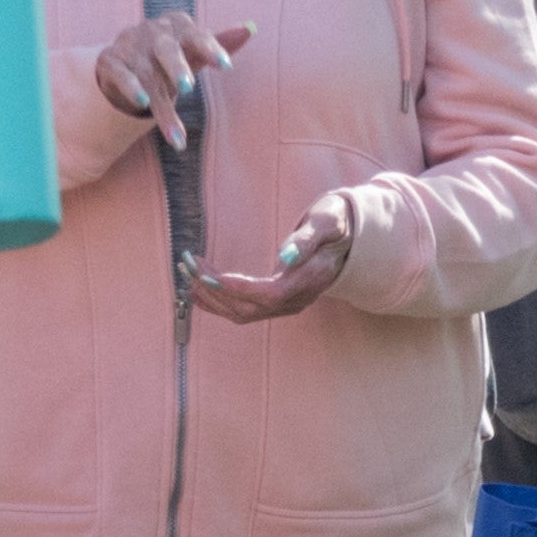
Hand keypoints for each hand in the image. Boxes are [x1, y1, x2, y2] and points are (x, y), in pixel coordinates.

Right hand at [95, 9, 248, 151]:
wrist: (126, 60)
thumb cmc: (169, 57)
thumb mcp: (194, 52)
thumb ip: (218, 43)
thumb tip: (250, 29)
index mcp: (177, 25)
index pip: (196, 35)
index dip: (210, 48)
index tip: (226, 67)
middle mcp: (152, 31)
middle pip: (166, 48)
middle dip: (177, 68)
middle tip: (189, 89)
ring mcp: (129, 44)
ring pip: (147, 75)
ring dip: (161, 105)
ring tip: (175, 133)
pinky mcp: (109, 60)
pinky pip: (121, 75)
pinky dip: (130, 89)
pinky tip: (142, 105)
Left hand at [186, 190, 357, 326]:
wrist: (348, 240)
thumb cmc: (336, 225)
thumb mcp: (327, 222)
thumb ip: (306, 239)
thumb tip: (285, 257)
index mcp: (310, 279)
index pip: (269, 294)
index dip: (237, 288)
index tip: (209, 274)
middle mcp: (297, 299)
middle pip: (250, 308)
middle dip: (214, 291)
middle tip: (189, 266)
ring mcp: (287, 305)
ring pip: (243, 313)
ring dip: (211, 298)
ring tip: (187, 275)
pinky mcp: (277, 303)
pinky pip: (243, 311)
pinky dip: (218, 303)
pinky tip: (198, 290)